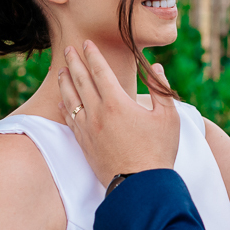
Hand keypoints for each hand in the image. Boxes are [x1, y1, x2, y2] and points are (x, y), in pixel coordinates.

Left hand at [58, 41, 179, 187]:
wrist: (141, 185)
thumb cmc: (158, 150)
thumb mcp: (168, 117)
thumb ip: (161, 89)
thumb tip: (155, 67)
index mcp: (117, 102)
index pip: (100, 71)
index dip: (92, 55)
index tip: (86, 43)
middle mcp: (98, 113)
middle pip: (80, 81)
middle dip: (74, 62)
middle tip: (68, 48)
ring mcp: (88, 129)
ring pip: (70, 99)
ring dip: (65, 82)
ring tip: (61, 70)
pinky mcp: (84, 143)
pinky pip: (69, 120)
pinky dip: (64, 107)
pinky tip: (62, 101)